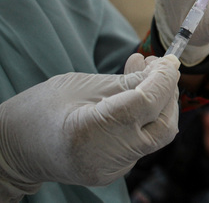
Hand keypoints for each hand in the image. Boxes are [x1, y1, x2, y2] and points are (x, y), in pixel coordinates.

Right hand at [0, 54, 179, 199]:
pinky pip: (143, 142)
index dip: (164, 80)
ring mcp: (112, 169)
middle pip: (162, 126)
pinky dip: (146, 117)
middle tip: (161, 68)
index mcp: (91, 130)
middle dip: (169, 95)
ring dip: (160, 104)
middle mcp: (106, 156)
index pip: (146, 104)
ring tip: (145, 73)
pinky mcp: (115, 171)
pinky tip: (136, 96)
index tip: (169, 60)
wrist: (15, 148)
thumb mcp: (83, 84)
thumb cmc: (42, 109)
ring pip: (156, 135)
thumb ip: (127, 81)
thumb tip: (163, 70)